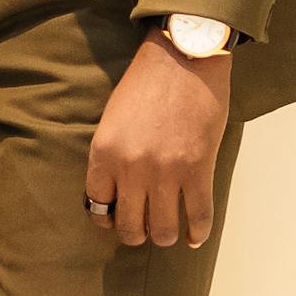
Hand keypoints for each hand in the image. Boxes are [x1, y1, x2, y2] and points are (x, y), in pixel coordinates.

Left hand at [85, 30, 233, 248]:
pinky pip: (198, 217)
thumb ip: (112, 155)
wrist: (182, 58)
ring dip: (165, 235)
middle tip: (141, 229)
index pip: (97, 206)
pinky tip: (193, 236)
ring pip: (163, 230)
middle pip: (129, 226)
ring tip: (167, 230)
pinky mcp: (198, 170)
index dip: (105, 217)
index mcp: (104, 152)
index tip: (113, 218)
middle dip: (134, 233)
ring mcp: (166, 172)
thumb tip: (116, 191)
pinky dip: (197, 233)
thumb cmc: (144, 84)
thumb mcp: (112, 118)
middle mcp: (131, 168)